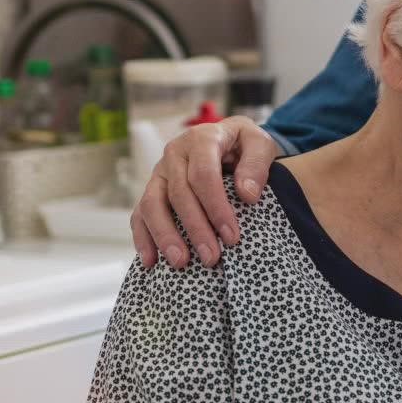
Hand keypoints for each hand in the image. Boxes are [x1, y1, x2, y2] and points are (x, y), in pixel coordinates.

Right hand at [129, 116, 278, 268]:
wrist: (229, 139)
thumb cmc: (244, 145)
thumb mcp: (260, 144)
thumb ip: (257, 165)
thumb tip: (247, 195)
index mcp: (201, 139)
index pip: (203, 175)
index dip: (216, 208)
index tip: (232, 237)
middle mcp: (175, 154)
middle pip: (178, 193)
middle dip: (195, 228)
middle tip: (211, 258)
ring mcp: (160, 173)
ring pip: (152, 204)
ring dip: (165, 236)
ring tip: (180, 263)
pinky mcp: (153, 190)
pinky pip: (140, 214)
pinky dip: (143, 238)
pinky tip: (151, 261)